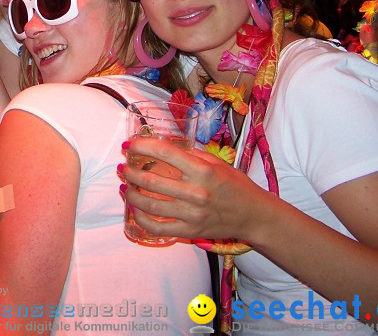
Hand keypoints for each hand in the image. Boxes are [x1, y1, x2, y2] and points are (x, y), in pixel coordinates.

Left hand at [118, 137, 268, 242]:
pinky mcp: (190, 232)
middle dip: (130, 172)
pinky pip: (158, 227)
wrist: (253, 215)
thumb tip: (163, 146)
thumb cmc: (235, 185)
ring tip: (125, 186)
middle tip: (123, 167)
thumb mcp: (217, 163)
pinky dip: (141, 218)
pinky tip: (134, 209)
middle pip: (151, 180)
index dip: (141, 146)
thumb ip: (191, 155)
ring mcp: (192, 214)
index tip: (129, 145)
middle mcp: (196, 192)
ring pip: (150, 204)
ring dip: (131, 194)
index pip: (164, 153)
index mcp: (202, 171)